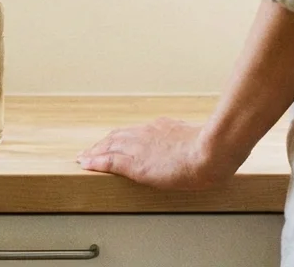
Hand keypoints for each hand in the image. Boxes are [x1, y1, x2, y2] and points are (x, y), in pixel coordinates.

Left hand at [77, 118, 239, 190]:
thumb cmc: (210, 148)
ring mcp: (138, 148)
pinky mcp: (135, 164)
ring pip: (108, 147)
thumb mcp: (195, 136)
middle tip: (90, 151)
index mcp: (160, 128)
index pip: (133, 132)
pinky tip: (85, 164)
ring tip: (83, 158)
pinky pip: (108, 162)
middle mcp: (145, 134)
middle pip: (116, 137)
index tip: (112, 142)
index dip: (119, 138)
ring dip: (94, 152)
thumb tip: (192, 142)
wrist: (210, 151)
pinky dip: (95, 162)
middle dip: (102, 144)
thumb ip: (186, 138)